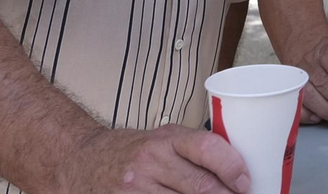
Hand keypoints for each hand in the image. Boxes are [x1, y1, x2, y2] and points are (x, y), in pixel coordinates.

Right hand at [63, 126, 248, 193]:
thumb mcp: (162, 138)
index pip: (208, 149)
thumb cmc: (131, 150)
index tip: (245, 182)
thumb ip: (194, 149)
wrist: (81, 161)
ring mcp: (135, 190)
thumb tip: (237, 166)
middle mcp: (150, 163)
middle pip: (201, 187)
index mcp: (165, 140)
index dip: (232, 167)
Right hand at [293, 35, 327, 125]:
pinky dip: (307, 115)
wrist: (306, 50)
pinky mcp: (293, 91)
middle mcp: (311, 63)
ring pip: (310, 96)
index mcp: (326, 49)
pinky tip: (320, 119)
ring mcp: (300, 78)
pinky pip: (297, 105)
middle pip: (322, 82)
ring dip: (327, 110)